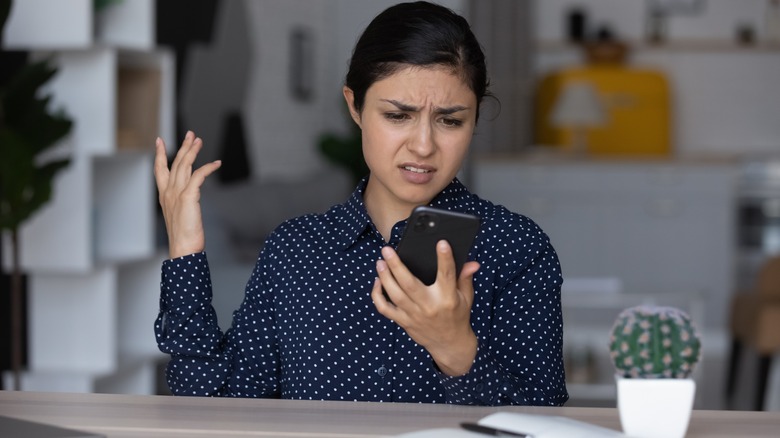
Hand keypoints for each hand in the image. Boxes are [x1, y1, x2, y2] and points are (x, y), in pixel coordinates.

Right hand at [154, 131, 221, 258]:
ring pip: (184, 165)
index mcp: (164, 196)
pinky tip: (217, 163)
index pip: (159, 170)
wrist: (183, 248)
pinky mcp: (188, 196)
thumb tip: (191, 198)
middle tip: (190, 134)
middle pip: (174, 163)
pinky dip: (208, 167)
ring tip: (199, 140)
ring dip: (193, 151)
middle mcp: (168, 192)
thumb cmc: (184, 237)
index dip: (160, 154)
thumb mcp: (180, 216)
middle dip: (182, 146)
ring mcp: (177, 193)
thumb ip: (182, 203)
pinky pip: (198, 175)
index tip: (159, 140)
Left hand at [371, 241, 480, 375]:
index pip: (447, 275)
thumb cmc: (458, 316)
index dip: (445, 259)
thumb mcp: (466, 297)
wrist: (450, 345)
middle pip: (409, 284)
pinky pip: (385, 309)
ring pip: (395, 295)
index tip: (441, 243)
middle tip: (387, 250)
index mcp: (448, 298)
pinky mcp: (404, 322)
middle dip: (396, 266)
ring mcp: (414, 315)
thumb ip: (465, 278)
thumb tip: (472, 263)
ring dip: (385, 278)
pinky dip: (377, 296)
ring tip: (380, 262)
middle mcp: (429, 306)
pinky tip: (377, 282)